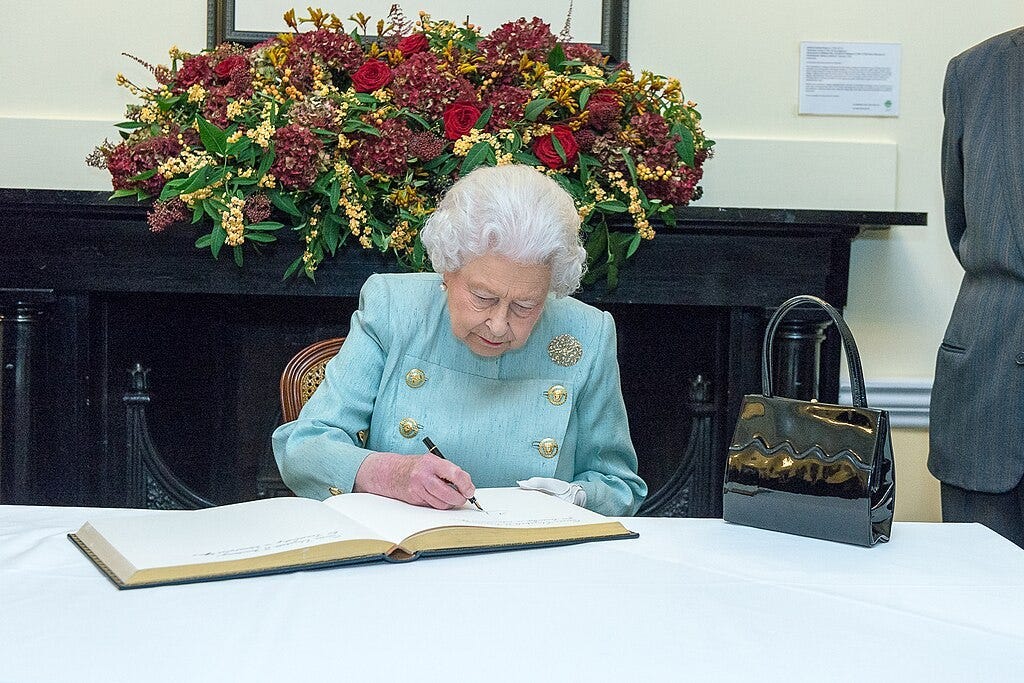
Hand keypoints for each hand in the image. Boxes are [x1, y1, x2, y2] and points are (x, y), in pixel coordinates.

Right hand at [353, 452, 475, 508]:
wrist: (392, 472)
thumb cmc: (417, 466)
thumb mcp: (434, 462)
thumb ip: (450, 472)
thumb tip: (468, 487)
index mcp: (432, 462)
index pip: (455, 474)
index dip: (466, 485)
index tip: (470, 490)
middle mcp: (424, 475)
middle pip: (449, 494)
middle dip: (459, 498)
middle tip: (463, 496)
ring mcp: (418, 488)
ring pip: (442, 504)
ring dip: (449, 503)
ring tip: (448, 495)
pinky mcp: (415, 499)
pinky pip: (433, 506)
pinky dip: (439, 504)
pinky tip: (437, 496)